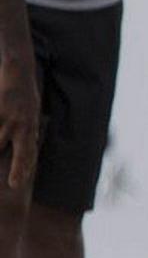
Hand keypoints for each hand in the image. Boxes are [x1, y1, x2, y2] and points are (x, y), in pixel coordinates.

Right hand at [0, 59, 38, 189]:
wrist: (19, 72)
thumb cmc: (26, 95)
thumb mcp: (33, 113)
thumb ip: (30, 131)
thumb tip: (31, 147)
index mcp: (30, 127)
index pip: (28, 152)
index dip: (23, 169)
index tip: (16, 185)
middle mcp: (20, 125)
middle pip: (13, 152)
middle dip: (14, 168)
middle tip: (13, 186)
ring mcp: (6, 119)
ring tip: (2, 171)